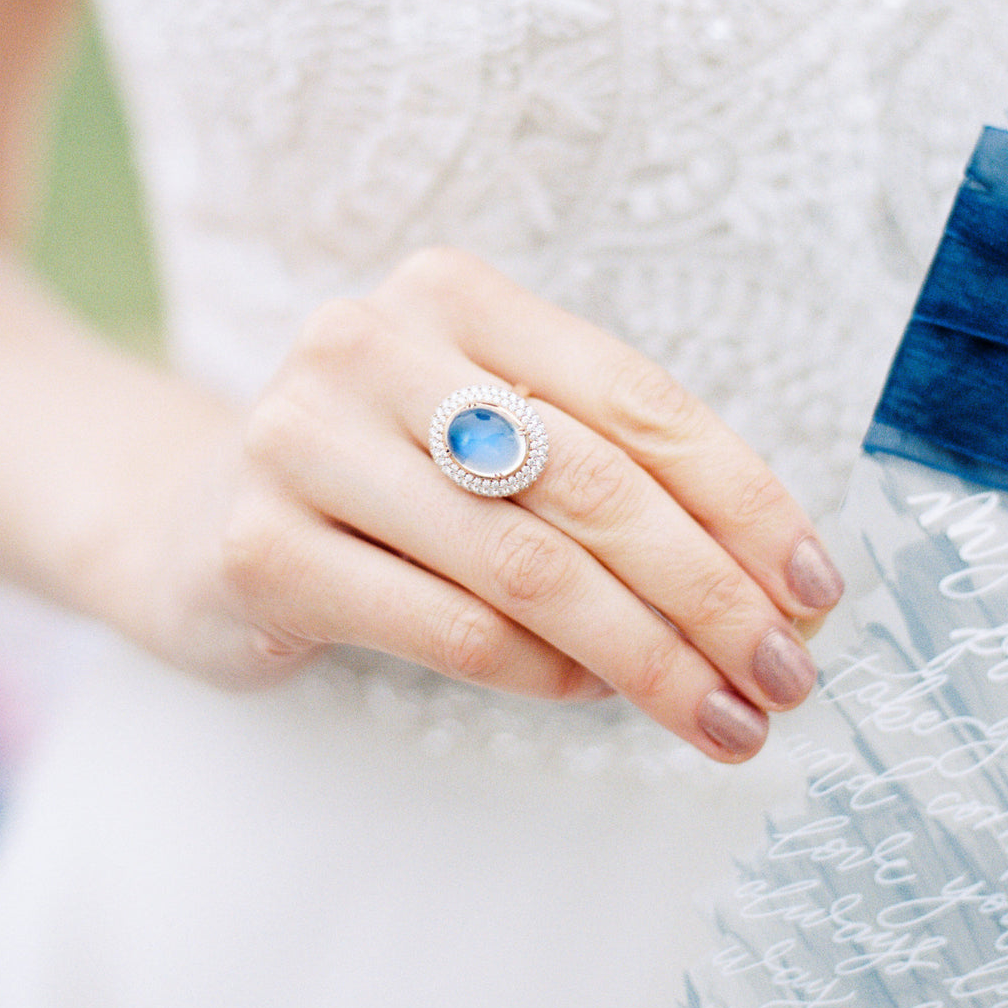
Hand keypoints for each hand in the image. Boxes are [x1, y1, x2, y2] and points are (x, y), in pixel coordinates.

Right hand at [121, 249, 843, 762]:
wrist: (193, 516)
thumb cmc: (385, 475)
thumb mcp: (490, 431)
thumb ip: (608, 473)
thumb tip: (771, 582)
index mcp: (454, 293)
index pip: (637, 397)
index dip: (744, 498)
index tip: (814, 588)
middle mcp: (371, 344)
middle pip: (591, 482)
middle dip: (710, 592)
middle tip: (784, 676)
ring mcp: (303, 439)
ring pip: (528, 566)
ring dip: (647, 657)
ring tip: (718, 714)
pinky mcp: (262, 546)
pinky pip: (451, 628)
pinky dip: (547, 675)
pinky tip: (594, 693)